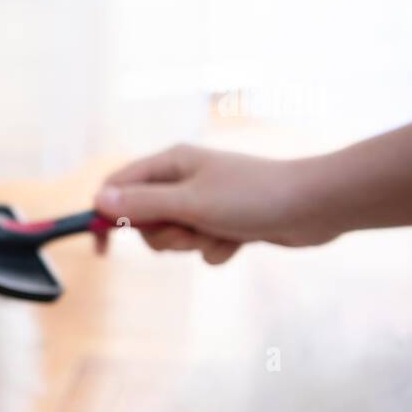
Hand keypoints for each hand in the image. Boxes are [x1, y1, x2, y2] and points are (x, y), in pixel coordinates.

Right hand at [93, 145, 339, 264]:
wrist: (315, 206)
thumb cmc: (252, 197)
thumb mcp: (189, 203)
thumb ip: (142, 203)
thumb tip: (97, 200)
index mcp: (170, 162)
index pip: (119, 186)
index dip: (106, 214)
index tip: (102, 247)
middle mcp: (183, 179)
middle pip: (144, 218)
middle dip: (163, 235)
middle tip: (188, 232)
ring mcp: (204, 201)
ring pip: (173, 235)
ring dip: (191, 243)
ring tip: (220, 233)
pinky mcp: (224, 222)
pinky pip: (201, 246)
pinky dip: (216, 248)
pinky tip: (240, 241)